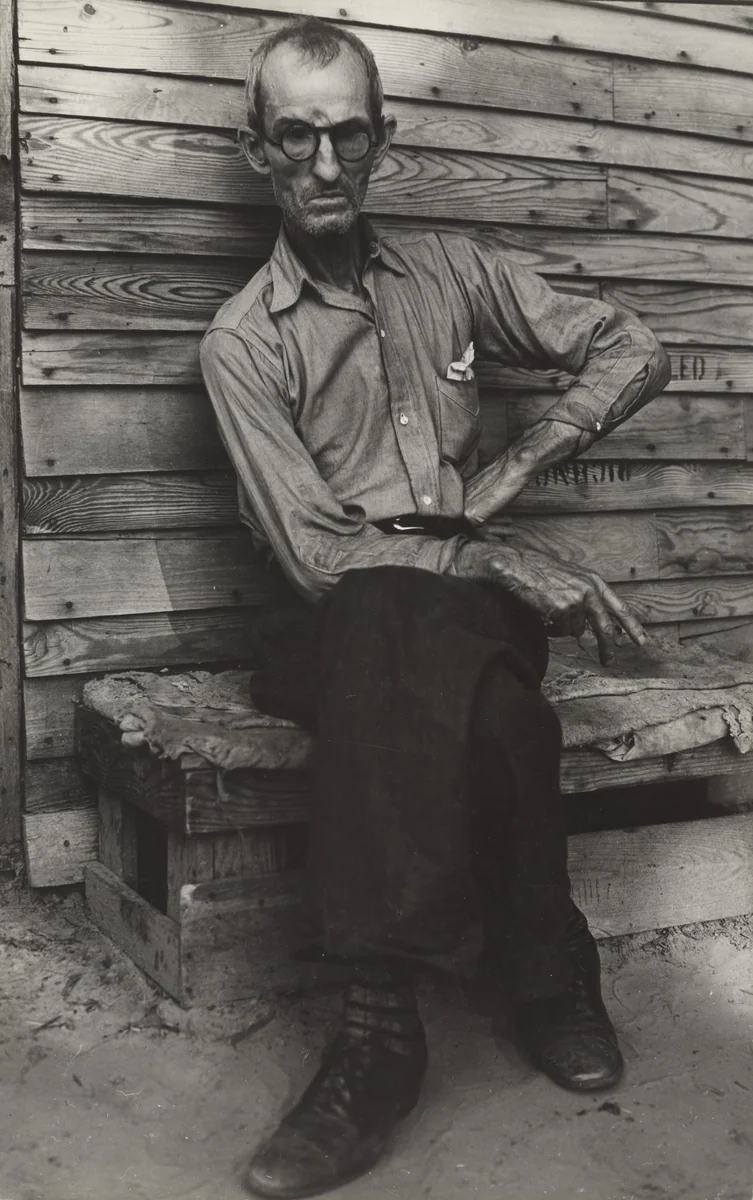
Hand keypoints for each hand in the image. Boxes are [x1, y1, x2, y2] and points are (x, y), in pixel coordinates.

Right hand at [454, 542, 645, 665]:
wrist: (518, 566)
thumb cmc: (541, 572)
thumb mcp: (571, 579)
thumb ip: (585, 598)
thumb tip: (590, 627)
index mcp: (594, 582)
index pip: (619, 607)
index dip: (631, 626)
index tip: (641, 642)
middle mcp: (588, 591)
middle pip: (604, 627)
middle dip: (606, 647)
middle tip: (608, 661)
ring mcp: (575, 601)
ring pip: (575, 631)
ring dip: (562, 627)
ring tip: (549, 608)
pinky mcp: (561, 610)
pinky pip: (558, 631)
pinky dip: (550, 627)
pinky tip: (542, 610)